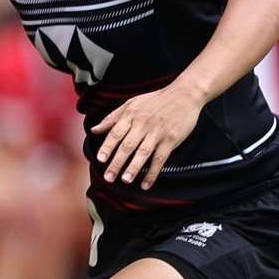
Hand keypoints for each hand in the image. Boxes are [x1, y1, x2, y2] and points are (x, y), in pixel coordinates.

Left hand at [89, 83, 203, 189]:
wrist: (184, 94)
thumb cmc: (155, 100)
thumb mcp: (131, 104)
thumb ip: (112, 118)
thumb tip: (94, 130)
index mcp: (131, 116)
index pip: (116, 133)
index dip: (107, 147)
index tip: (100, 159)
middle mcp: (143, 125)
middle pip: (127, 146)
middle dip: (117, 162)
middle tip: (108, 177)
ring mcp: (157, 133)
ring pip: (143, 153)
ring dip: (134, 168)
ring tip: (126, 180)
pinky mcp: (170, 140)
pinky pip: (160, 159)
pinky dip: (153, 172)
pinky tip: (146, 184)